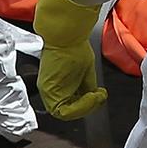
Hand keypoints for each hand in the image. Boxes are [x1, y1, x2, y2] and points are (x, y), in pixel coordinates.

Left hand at [31, 0, 106, 119]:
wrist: (66, 34)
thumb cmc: (74, 45)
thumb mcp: (85, 71)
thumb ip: (87, 87)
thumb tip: (96, 97)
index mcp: (57, 85)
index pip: (70, 107)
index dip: (86, 106)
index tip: (97, 98)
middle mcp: (50, 90)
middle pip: (68, 112)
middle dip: (87, 108)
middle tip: (98, 98)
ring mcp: (47, 91)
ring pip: (66, 114)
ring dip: (84, 107)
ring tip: (95, 96)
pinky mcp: (48, 90)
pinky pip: (63, 110)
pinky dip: (80, 106)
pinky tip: (91, 95)